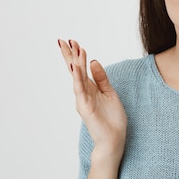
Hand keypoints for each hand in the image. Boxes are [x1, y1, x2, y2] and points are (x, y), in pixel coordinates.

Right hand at [58, 39, 126, 158]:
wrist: (114, 138)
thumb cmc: (112, 118)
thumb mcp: (109, 92)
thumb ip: (101, 78)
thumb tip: (93, 61)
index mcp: (90, 88)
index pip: (81, 68)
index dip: (77, 55)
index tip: (73, 41)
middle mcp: (84, 92)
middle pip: (75, 70)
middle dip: (70, 55)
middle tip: (64, 40)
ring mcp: (83, 99)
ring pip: (77, 77)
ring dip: (75, 62)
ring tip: (73, 49)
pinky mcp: (85, 107)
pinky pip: (80, 90)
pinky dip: (78, 78)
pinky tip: (75, 68)